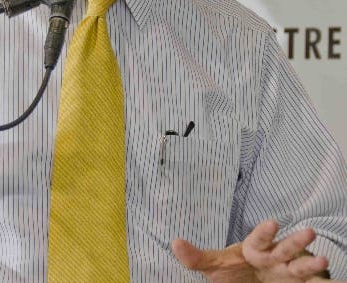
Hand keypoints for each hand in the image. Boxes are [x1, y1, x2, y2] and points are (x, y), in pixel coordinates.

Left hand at [172, 220, 342, 281]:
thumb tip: (173, 243)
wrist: (253, 282)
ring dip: (313, 262)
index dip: (265, 231)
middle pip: (286, 248)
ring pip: (303, 266)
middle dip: (296, 241)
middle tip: (310, 231)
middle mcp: (276, 257)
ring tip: (325, 260)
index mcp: (255, 248)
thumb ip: (196, 257)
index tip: (272, 221)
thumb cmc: (236, 270)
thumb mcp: (215, 265)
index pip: (259, 238)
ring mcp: (290, 272)